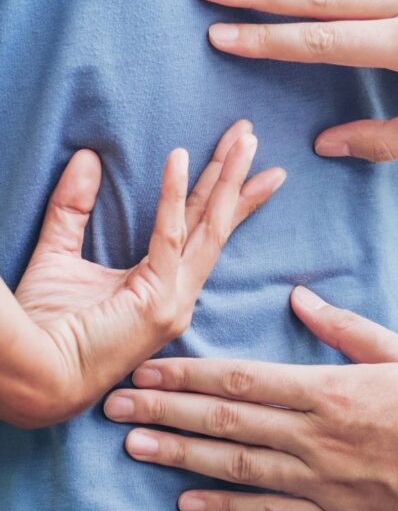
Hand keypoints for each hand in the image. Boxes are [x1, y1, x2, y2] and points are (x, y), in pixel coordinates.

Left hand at [4, 121, 284, 428]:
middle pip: (215, 223)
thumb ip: (73, 208)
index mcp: (162, 286)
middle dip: (236, 176)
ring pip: (210, 226)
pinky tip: (178, 157)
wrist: (32, 376)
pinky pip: (169, 236)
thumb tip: (87, 159)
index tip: (238, 157)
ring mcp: (174, 300)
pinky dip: (173, 195)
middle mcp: (178, 294)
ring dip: (227, 178)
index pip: (199, 228)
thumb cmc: (44, 328)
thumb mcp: (59, 254)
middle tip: (251, 135)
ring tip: (244, 140)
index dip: (220, 192)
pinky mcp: (158, 302)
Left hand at [105, 288, 397, 510]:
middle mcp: (316, 437)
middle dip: (166, 412)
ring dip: (180, 458)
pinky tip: (188, 503)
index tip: (148, 369)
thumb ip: (347, 328)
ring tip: (135, 448)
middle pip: (226, 423)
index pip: (242, 380)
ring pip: (236, 468)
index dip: (189, 376)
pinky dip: (226, 510)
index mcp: (331, 389)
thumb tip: (301, 298)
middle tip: (116, 407)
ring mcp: (322, 483)